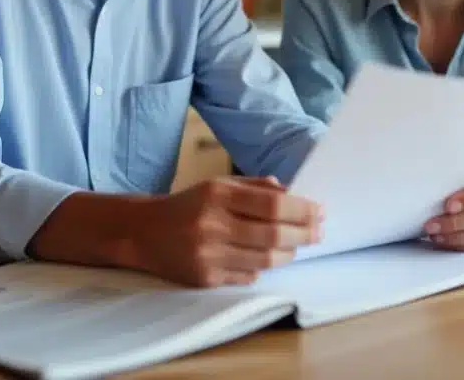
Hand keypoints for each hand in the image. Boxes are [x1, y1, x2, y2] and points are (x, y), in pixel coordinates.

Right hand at [134, 176, 322, 286]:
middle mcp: (212, 224)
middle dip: (303, 234)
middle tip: (318, 231)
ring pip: (265, 260)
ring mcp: (208, 254)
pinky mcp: (204, 278)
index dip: (302, 210)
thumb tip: (293, 194)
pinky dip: (262, 267)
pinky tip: (266, 258)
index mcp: (218, 194)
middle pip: (273, 235)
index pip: (272, 205)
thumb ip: (256, 187)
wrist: (143, 232)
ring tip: (297, 246)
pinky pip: (247, 275)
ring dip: (288, 254)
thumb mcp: (219, 184)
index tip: (320, 211)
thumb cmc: (190, 205)